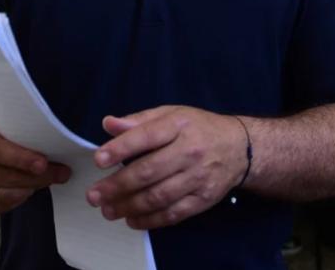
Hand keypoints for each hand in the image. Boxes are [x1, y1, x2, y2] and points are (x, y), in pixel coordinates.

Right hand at [0, 112, 70, 214]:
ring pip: (4, 194)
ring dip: (31, 189)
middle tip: (62, 173)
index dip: (21, 159)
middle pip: (5, 175)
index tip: (43, 164)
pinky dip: (18, 200)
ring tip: (49, 180)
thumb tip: (52, 134)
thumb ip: (14, 124)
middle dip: (37, 177)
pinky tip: (29, 189)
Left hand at [86, 106, 246, 229]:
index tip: (99, 160)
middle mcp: (189, 151)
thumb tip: (108, 124)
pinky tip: (132, 219)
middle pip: (149, 171)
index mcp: (178, 125)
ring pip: (159, 196)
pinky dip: (150, 220)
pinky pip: (174, 213)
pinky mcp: (204, 199)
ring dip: (129, 206)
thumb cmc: (198, 128)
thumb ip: (139, 120)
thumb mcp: (171, 114)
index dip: (121, 148)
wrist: (239, 147)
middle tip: (94, 196)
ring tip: (108, 210)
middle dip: (118, 185)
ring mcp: (198, 177)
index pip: (146, 137)